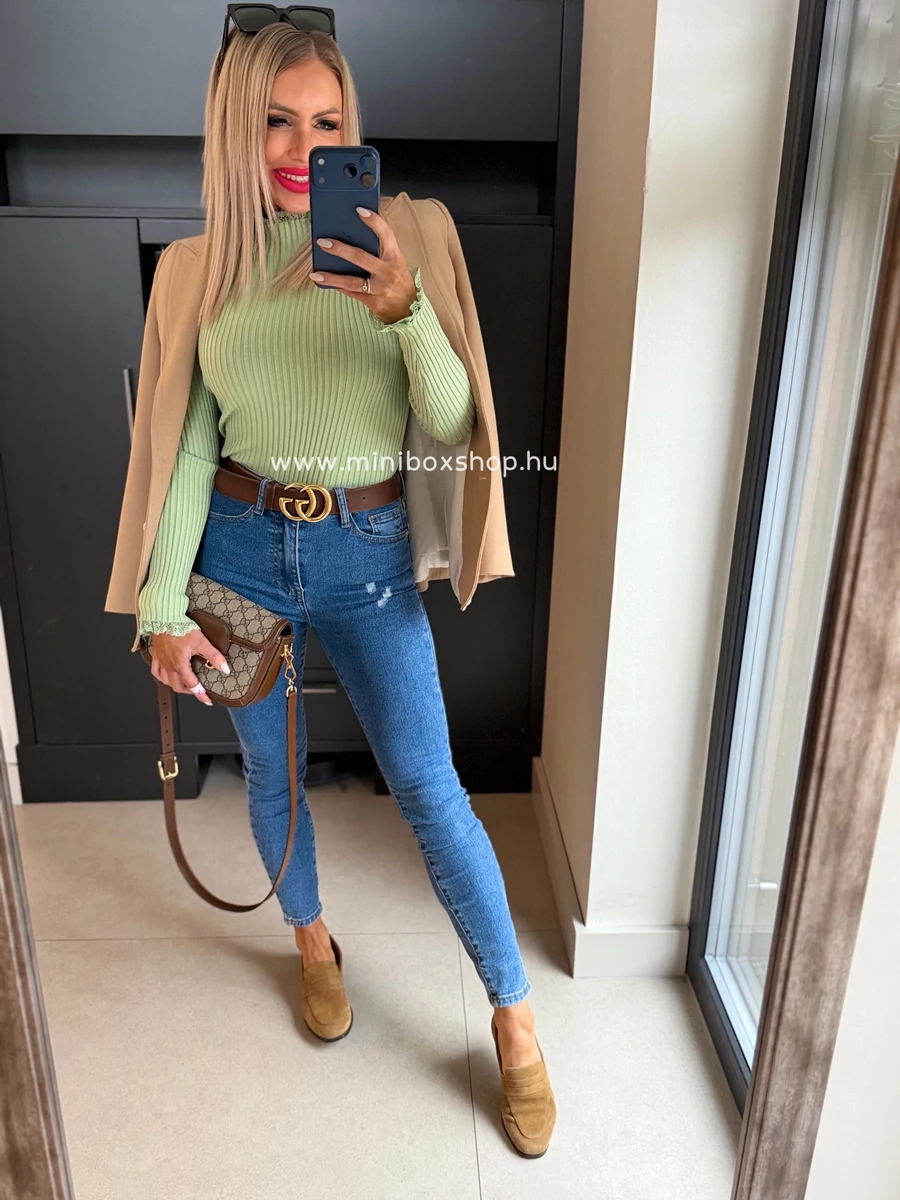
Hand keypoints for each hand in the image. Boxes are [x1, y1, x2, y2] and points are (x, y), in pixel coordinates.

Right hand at [149, 629, 229, 705]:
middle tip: (197, 691)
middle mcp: (169, 666)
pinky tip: (166, 676)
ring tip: (184, 685)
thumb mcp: (201, 642)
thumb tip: (225, 668)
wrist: (164, 617)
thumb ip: (214, 657)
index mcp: (180, 665)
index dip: (201, 694)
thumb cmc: (180, 628)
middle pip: (178, 686)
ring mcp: (161, 661)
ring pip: (166, 681)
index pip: (192, 685)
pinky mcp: (156, 655)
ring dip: (175, 685)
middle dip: (189, 691)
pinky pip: (156, 671)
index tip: (207, 700)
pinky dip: (161, 677)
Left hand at [310, 206, 417, 325]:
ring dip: (332, 277)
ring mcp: (381, 288)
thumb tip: (352, 238)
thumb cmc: (399, 281)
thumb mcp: (395, 263)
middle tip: (322, 242)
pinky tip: (325, 283)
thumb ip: (379, 252)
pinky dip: (338, 287)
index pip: (386, 235)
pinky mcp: (374, 302)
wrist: (410, 309)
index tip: (359, 210)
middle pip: (361, 257)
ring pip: (352, 281)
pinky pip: (352, 293)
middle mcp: (388, 272)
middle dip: (340, 249)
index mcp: (395, 257)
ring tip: (316, 274)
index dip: (374, 221)